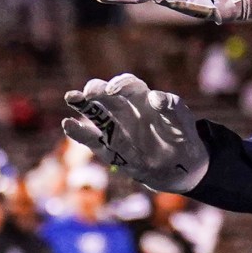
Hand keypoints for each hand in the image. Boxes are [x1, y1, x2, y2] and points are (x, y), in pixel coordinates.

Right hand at [62, 73, 208, 192]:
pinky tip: (68, 125)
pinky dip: (80, 132)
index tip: (113, 89)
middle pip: (107, 96)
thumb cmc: (181, 138)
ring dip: (83, 106)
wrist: (179, 167)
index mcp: (144, 101)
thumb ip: (172, 109)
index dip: (120, 85)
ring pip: (96, 114)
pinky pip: (93, 140)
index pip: (130, 86)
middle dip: (96, 90)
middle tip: (88, 92)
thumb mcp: (183, 123)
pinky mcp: (111, 149)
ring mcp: (117, 130)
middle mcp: (127, 112)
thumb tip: (156, 97)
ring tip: (70, 98)